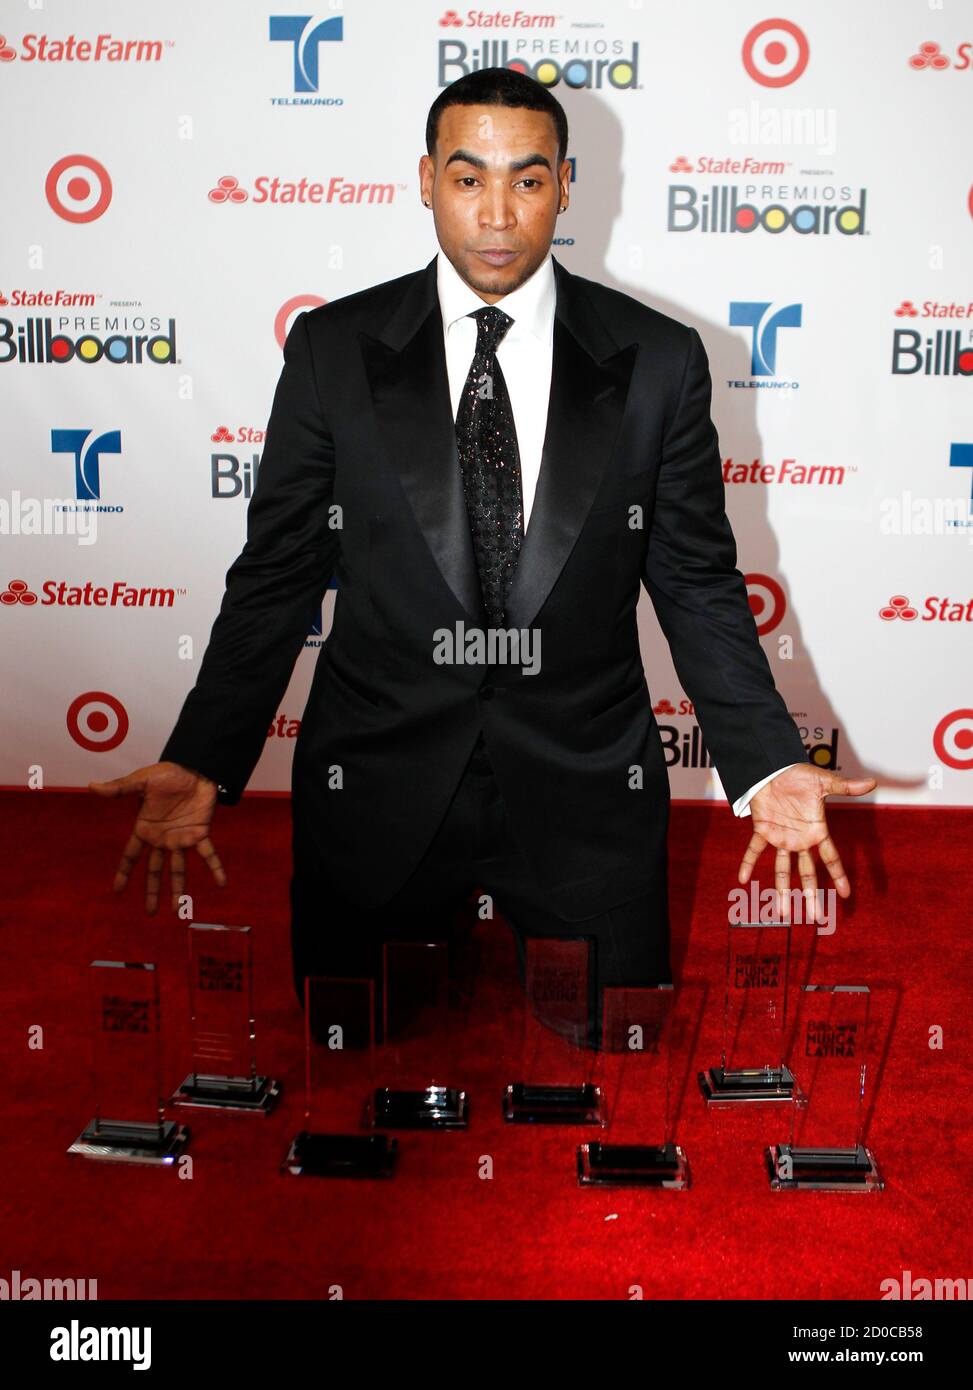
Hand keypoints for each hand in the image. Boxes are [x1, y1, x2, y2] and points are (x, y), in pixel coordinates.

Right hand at [88, 761, 226, 914]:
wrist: (194, 767)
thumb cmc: (166, 774)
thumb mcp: (141, 781)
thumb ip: (120, 788)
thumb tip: (91, 786)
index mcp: (145, 829)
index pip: (131, 855)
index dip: (124, 873)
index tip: (118, 892)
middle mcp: (162, 839)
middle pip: (155, 870)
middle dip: (152, 891)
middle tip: (150, 913)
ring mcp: (181, 838)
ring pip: (178, 870)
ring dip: (179, 889)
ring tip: (179, 910)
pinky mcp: (200, 833)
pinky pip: (209, 854)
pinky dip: (215, 869)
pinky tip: (222, 884)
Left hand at [738, 765, 875, 922]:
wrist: (773, 766)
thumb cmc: (799, 774)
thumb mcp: (823, 782)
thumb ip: (845, 787)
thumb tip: (872, 782)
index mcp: (817, 831)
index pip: (831, 858)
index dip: (838, 876)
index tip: (844, 895)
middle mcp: (800, 840)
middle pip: (808, 873)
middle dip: (811, 895)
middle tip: (815, 917)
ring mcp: (781, 837)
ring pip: (783, 870)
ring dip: (782, 890)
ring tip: (782, 913)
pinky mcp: (763, 829)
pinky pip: (754, 850)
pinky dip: (747, 862)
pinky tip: (742, 879)